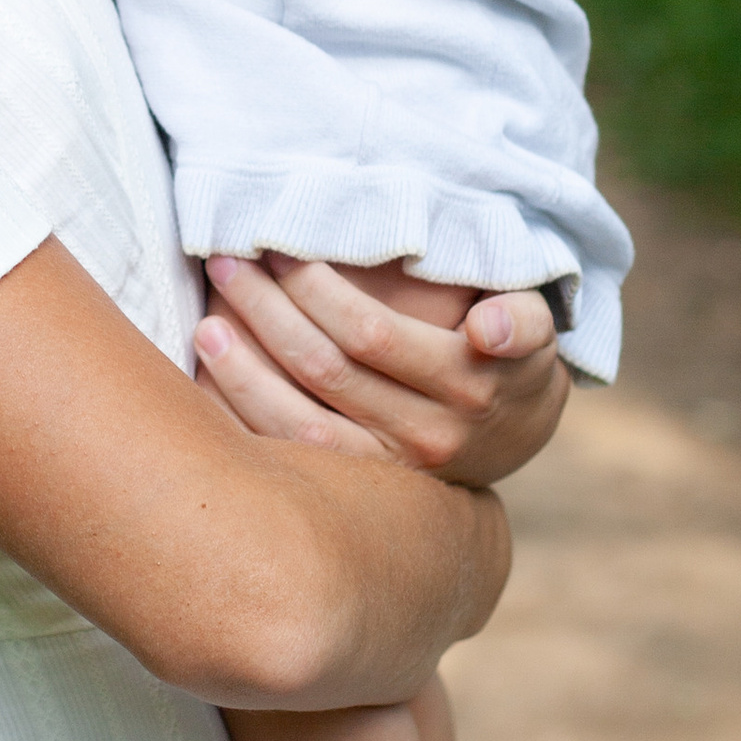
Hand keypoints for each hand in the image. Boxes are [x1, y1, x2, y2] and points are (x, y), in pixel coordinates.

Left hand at [193, 256, 567, 486]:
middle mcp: (426, 436)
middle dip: (267, 311)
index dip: (317, 292)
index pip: (371, 334)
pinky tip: (207, 386)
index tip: (278, 246)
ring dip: (243, 373)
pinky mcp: (359, 493)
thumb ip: (522, 322)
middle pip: (324, 369)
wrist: (513, 439)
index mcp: (466, 386)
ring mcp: (389, 472)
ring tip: (205, 323)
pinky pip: (291, 462)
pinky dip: (245, 424)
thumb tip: (486, 328)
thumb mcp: (534, 337)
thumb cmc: (510, 360)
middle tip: (225, 261)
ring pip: (298, 425)